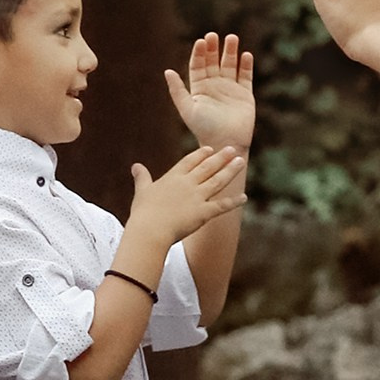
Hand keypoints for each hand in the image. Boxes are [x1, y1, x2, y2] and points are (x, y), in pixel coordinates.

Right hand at [125, 140, 246, 263]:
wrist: (151, 229)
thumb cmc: (143, 213)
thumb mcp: (142, 191)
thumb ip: (142, 178)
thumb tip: (136, 166)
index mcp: (173, 178)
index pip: (190, 161)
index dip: (201, 155)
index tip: (210, 149)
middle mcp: (187, 184)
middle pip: (207, 167)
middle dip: (221, 157)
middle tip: (232, 149)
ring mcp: (197, 197)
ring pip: (217, 181)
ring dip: (230, 171)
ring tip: (241, 161)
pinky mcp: (203, 213)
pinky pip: (222, 206)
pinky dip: (233, 202)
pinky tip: (244, 197)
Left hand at [165, 31, 256, 152]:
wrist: (226, 143)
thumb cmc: (204, 129)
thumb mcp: (188, 109)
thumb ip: (177, 90)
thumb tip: (167, 71)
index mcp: (199, 88)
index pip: (198, 65)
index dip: (199, 53)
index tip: (201, 41)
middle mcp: (214, 86)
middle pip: (213, 61)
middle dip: (214, 48)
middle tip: (213, 35)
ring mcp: (230, 89)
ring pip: (230, 65)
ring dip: (231, 51)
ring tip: (232, 37)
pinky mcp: (245, 94)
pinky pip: (245, 76)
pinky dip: (246, 65)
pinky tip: (246, 55)